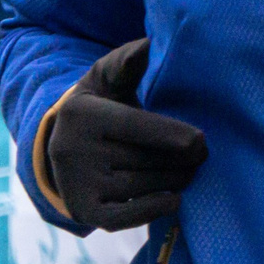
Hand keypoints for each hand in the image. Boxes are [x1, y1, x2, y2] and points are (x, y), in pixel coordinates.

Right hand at [46, 39, 208, 229]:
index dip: (172, 135)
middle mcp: (74, 150)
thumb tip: (149, 46)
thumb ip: (128, 63)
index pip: (135, 126)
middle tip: (202, 157)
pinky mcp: (85, 211)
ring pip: (141, 186)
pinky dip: (155, 209)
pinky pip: (126, 218)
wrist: (61, 146)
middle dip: (180, 159)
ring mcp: (77, 184)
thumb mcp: (106, 79)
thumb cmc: (101, 105)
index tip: (201, 142)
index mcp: (83, 114)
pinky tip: (174, 199)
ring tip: (190, 172)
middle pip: (143, 159)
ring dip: (174, 181)